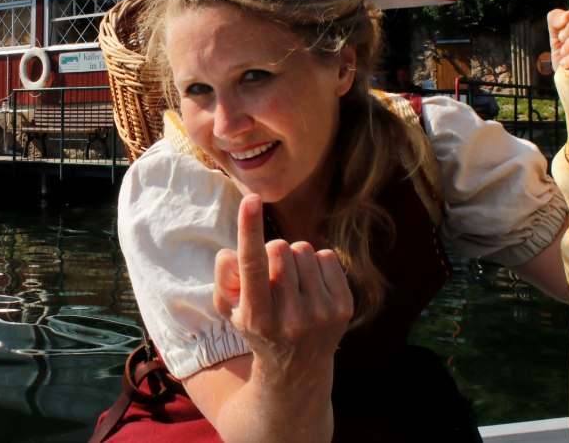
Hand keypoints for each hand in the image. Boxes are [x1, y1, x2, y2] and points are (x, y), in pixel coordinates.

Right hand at [212, 195, 352, 383]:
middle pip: (279, 248)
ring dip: (293, 258)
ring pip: (303, 249)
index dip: (250, 228)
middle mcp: (291, 318)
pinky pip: (327, 256)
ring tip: (291, 284)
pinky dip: (315, 265)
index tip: (251, 198)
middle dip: (272, 253)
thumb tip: (237, 250)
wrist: (296, 369)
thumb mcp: (229, 308)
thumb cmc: (256, 326)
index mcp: (257, 317)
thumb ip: (224, 275)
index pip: (253, 265)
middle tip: (272, 279)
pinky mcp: (344, 308)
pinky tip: (310, 287)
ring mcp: (321, 314)